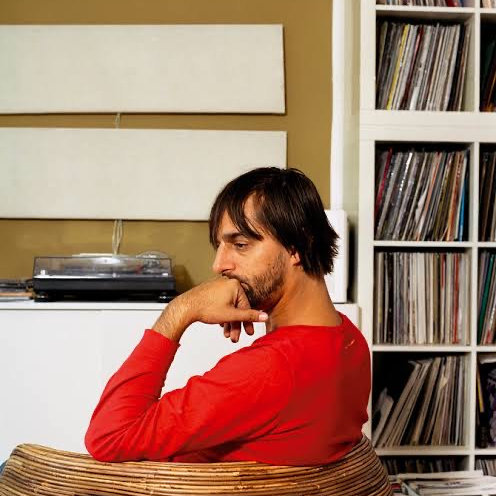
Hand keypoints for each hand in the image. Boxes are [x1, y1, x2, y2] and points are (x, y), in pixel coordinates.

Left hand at [153, 277, 267, 342]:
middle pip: (237, 307)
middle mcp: (227, 282)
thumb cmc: (206, 308)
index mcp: (235, 285)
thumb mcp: (231, 315)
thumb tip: (265, 316)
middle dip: (236, 324)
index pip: (246, 306)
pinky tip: (221, 325)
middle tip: (237, 336)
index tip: (248, 332)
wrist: (186, 307)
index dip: (247, 322)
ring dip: (229, 321)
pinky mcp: (211, 290)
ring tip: (227, 334)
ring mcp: (219, 285)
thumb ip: (249, 316)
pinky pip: (222, 303)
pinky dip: (223, 314)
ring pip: (229, 306)